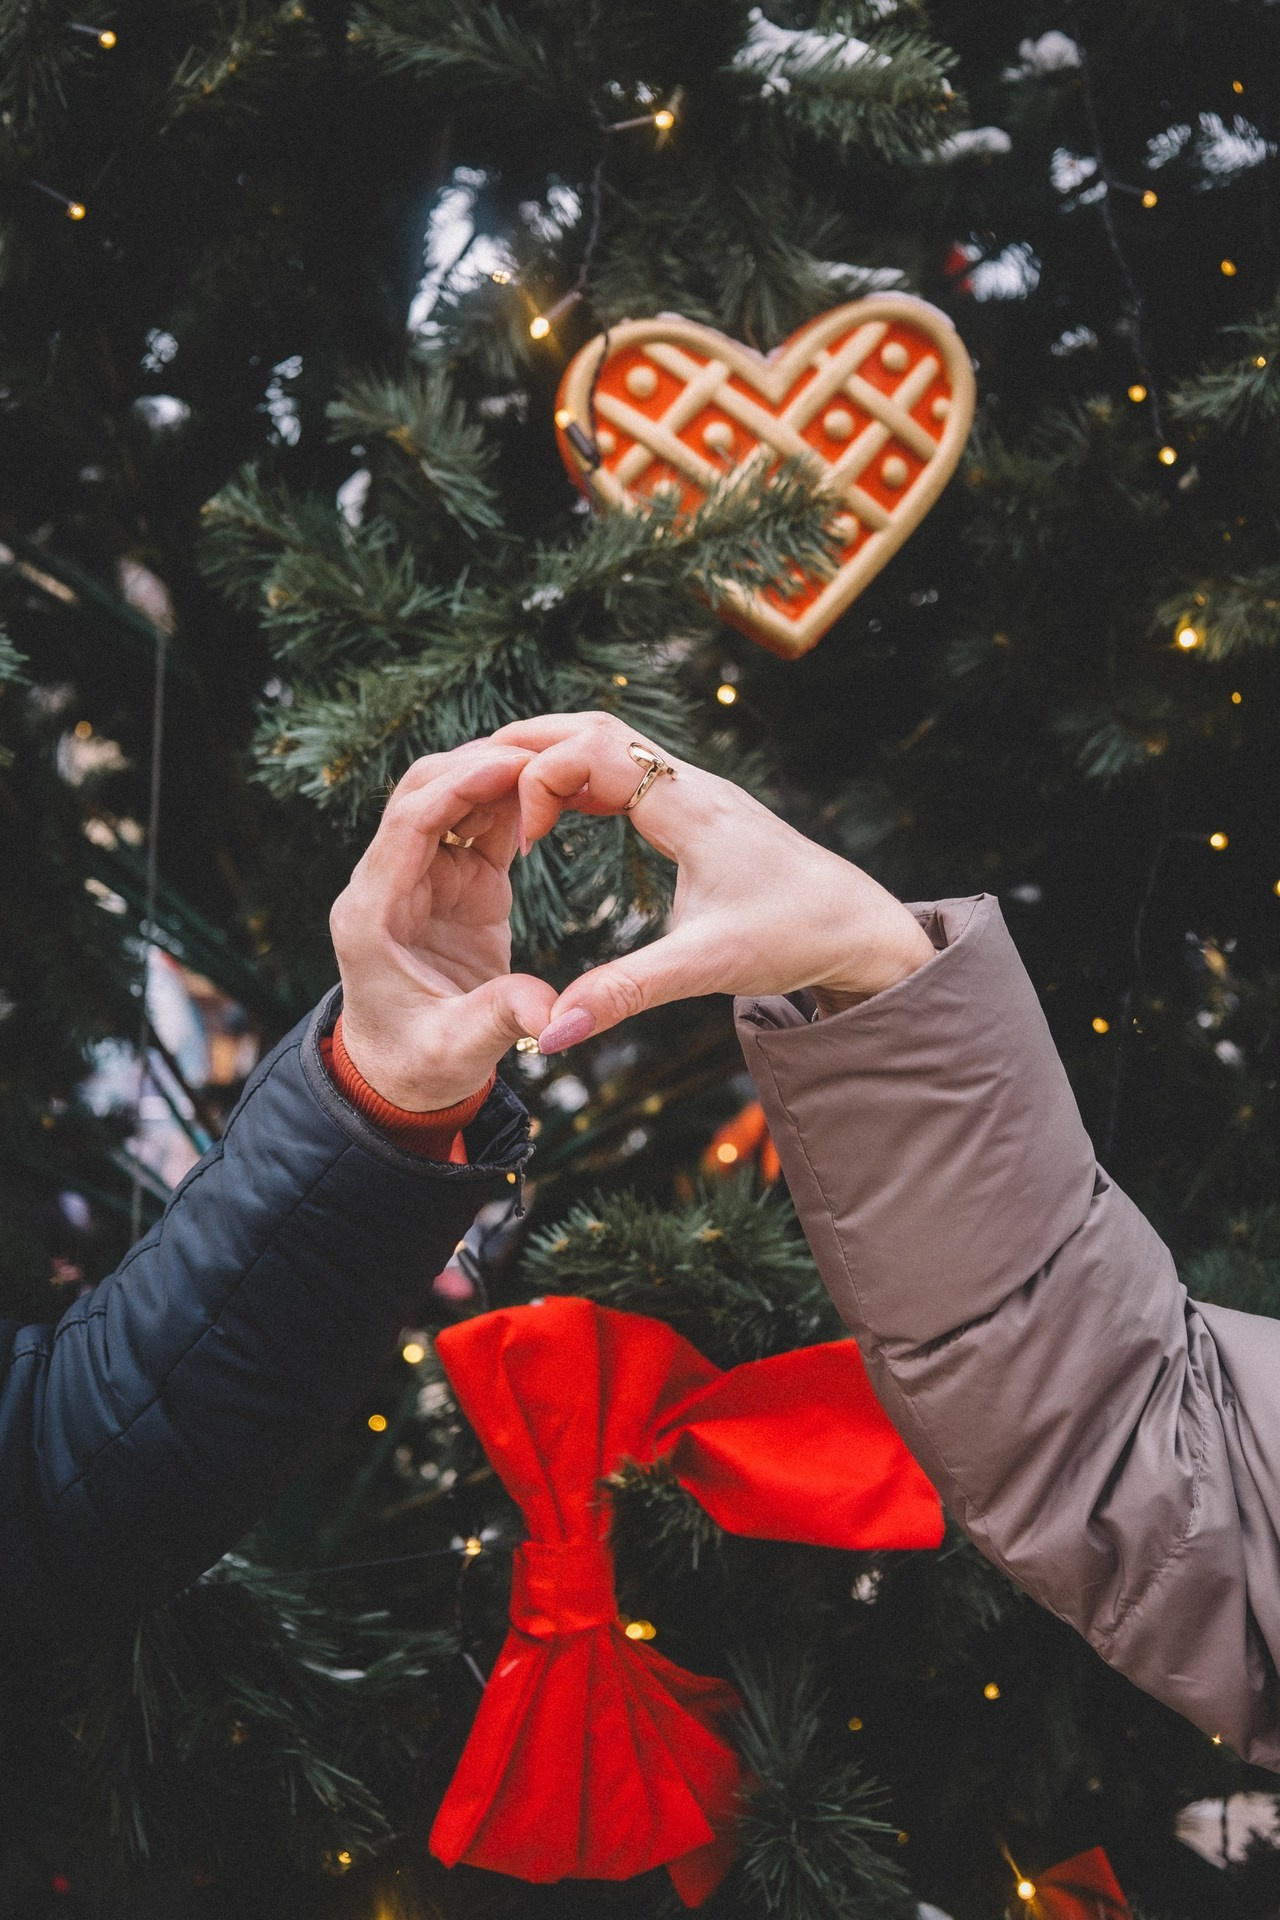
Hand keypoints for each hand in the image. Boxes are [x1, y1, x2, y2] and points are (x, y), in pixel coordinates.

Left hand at [329, 742, 557, 1107]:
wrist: (405, 1078)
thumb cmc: (418, 1068)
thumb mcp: (457, 1051)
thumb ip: (499, 1020)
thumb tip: (551, 1012)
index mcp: (372, 913)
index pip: (408, 825)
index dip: (457, 787)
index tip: (510, 763)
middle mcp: (390, 884)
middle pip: (422, 793)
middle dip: (476, 764)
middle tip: (542, 752)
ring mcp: (424, 879)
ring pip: (451, 798)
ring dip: (496, 776)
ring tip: (556, 761)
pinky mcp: (457, 885)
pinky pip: (479, 825)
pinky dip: (511, 802)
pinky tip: (552, 788)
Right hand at [490, 712, 936, 1052]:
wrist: (859, 925)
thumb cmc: (794, 937)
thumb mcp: (705, 970)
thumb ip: (624, 995)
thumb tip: (553, 1032)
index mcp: (691, 808)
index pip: (596, 750)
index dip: (541, 781)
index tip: (524, 842)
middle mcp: (691, 783)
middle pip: (594, 726)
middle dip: (528, 747)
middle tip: (472, 784)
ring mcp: (694, 788)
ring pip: (609, 740)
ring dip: (552, 755)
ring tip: (497, 792)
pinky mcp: (696, 805)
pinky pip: (624, 767)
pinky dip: (579, 777)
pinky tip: (555, 811)